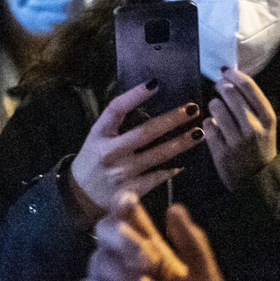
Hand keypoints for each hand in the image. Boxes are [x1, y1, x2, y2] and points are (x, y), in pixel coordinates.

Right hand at [67, 82, 201, 223]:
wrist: (80, 196)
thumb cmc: (93, 160)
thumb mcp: (97, 137)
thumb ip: (118, 124)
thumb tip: (150, 103)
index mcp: (99, 133)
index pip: (116, 108)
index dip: (135, 95)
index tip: (155, 83)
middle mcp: (110, 152)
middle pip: (145, 132)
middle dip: (171, 119)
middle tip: (192, 109)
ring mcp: (122, 173)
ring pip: (157, 155)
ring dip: (181, 143)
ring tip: (199, 132)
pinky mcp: (131, 191)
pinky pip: (157, 177)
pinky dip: (171, 169)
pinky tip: (185, 162)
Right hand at [77, 194, 225, 280]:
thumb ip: (193, 246)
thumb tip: (175, 208)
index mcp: (148, 246)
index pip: (127, 213)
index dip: (122, 203)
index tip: (129, 202)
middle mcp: (122, 259)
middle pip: (105, 229)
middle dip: (125, 240)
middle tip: (150, 261)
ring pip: (98, 261)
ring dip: (125, 276)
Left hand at [203, 68, 277, 189]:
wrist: (258, 181)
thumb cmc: (260, 147)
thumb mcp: (265, 125)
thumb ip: (251, 103)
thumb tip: (229, 74)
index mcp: (267, 119)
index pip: (248, 86)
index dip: (233, 74)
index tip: (226, 71)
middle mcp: (253, 128)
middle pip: (230, 93)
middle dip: (221, 86)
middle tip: (220, 88)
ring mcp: (237, 141)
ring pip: (215, 107)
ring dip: (214, 105)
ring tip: (219, 112)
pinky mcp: (221, 152)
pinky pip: (207, 125)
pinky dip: (209, 124)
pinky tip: (216, 129)